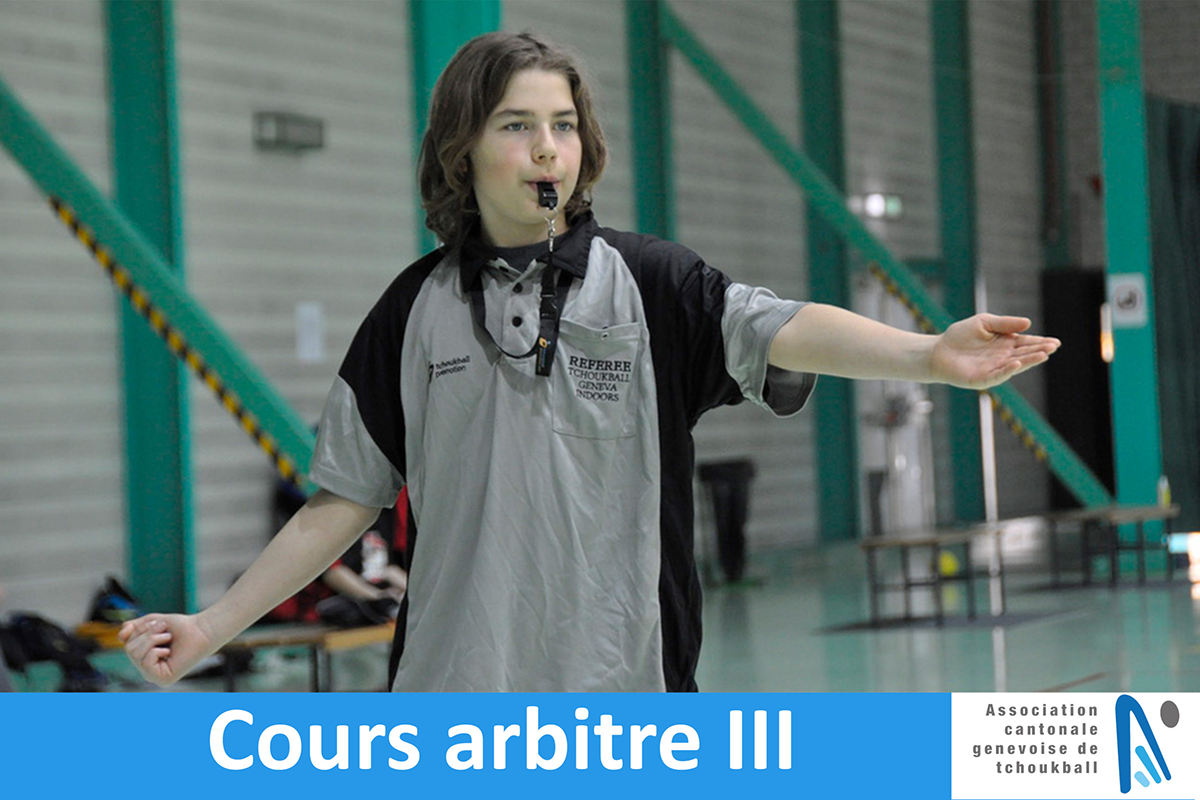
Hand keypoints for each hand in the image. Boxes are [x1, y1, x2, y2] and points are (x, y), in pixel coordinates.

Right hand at [118, 613, 215, 686]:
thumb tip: (121, 635)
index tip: (155, 623)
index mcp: (143, 657)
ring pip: (135, 654)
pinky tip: (169, 651)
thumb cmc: (179, 627)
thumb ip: (133, 628)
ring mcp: (154, 676)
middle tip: (165, 630)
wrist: (201, 629)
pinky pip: (145, 662)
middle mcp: (147, 669)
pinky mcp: (162, 680)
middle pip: (129, 649)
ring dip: (152, 639)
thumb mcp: (150, 622)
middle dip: (146, 634)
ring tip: (168, 638)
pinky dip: (156, 651)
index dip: (137, 629)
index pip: (126, 643)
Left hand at [930, 314, 1059, 389]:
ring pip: (1015, 365)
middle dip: (1039, 350)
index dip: (1040, 343)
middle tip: (1053, 347)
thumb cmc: (960, 335)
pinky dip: (1007, 371)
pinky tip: (1017, 364)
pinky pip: (998, 375)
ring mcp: (994, 369)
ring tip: (1042, 355)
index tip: (1055, 342)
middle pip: (1024, 354)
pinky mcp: (982, 379)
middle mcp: (1003, 357)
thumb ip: (1004, 323)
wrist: (938, 350)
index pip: (1026, 343)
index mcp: (1005, 343)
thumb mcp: (984, 322)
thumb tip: (1028, 323)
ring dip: (1029, 360)